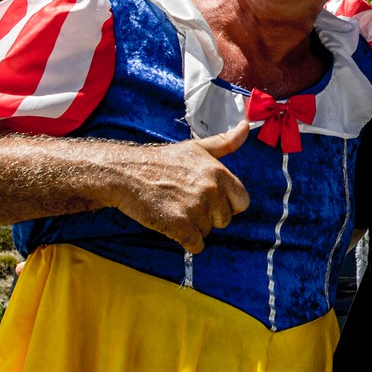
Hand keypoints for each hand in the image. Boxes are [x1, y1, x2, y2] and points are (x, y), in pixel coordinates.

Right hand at [110, 122, 250, 252]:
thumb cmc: (162, 161)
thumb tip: (246, 125)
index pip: (242, 201)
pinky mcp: (179, 226)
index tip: (211, 200)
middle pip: (224, 220)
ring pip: (207, 232)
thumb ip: (225, 142)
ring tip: (175, 208)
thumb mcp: (197, 147)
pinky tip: (172, 224)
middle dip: (209, 217)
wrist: (126, 173)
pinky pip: (195, 245)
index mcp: (219, 173)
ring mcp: (196, 209)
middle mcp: (211, 190)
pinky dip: (186, 241)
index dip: (228, 204)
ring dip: (193, 226)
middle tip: (186, 202)